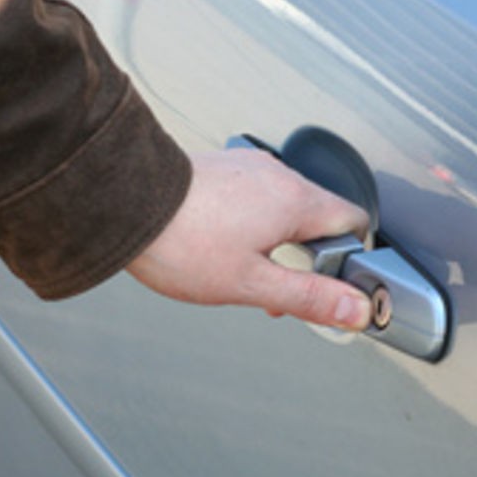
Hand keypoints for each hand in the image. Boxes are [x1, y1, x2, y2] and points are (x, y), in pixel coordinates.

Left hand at [126, 148, 373, 330]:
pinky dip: (255, 223)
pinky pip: (258, 196)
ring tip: (248, 271)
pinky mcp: (224, 169)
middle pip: (321, 216)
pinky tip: (225, 245)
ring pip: (288, 207)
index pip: (355, 222)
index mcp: (296, 201)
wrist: (122, 203)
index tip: (330, 286)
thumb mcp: (251, 283)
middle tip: (282, 290)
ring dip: (281, 242)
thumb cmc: (180, 243)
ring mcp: (250, 167)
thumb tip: (355, 309)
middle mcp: (278, 176)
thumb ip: (309, 297)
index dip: (351, 258)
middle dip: (311, 257)